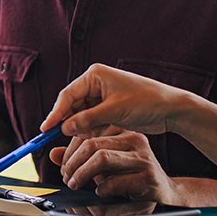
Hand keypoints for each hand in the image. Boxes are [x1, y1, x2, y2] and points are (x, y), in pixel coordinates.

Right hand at [41, 64, 200, 139]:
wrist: (170, 109)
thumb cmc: (146, 102)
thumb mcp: (114, 111)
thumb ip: (87, 120)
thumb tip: (64, 128)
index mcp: (95, 76)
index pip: (68, 95)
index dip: (55, 113)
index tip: (46, 128)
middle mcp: (96, 83)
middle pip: (72, 105)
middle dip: (67, 122)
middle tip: (56, 139)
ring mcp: (102, 96)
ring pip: (80, 114)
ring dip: (79, 127)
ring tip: (81, 139)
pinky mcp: (108, 108)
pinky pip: (91, 120)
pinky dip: (89, 129)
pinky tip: (90, 138)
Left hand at [49, 128, 180, 203]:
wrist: (164, 191)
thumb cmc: (131, 176)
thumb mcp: (104, 164)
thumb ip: (80, 157)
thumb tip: (53, 154)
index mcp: (123, 132)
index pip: (88, 134)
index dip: (70, 151)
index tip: (63, 166)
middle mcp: (135, 140)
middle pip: (92, 145)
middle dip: (73, 163)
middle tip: (66, 177)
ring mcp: (143, 158)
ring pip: (102, 159)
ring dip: (82, 174)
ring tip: (76, 184)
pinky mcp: (148, 178)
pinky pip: (115, 181)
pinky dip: (102, 189)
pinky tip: (101, 193)